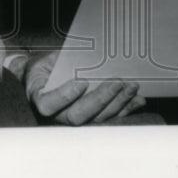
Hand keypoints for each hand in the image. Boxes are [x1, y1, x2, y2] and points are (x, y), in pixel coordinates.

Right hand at [20, 49, 145, 124]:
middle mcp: (57, 115)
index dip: (65, 96)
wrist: (43, 79)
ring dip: (117, 102)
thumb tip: (88, 58)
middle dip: (100, 99)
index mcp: (40, 99)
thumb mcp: (47, 60)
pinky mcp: (92, 119)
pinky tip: (137, 99)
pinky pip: (110, 118)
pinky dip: (126, 109)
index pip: (49, 105)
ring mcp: (75, 120)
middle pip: (78, 116)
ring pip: (97, 119)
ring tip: (131, 86)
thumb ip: (62, 61)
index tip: (82, 81)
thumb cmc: (45, 67)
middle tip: (117, 82)